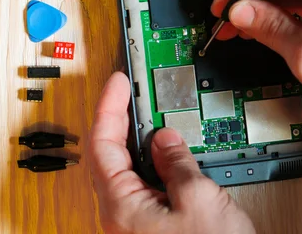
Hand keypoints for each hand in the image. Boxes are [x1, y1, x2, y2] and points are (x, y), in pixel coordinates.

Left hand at [88, 72, 254, 233]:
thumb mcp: (199, 199)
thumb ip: (177, 162)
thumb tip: (165, 139)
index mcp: (122, 206)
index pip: (102, 144)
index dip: (109, 107)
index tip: (119, 83)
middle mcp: (120, 216)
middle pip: (108, 156)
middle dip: (119, 121)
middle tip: (131, 95)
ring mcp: (134, 223)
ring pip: (126, 171)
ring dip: (138, 142)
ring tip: (150, 117)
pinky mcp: (150, 228)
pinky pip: (142, 186)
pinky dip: (152, 163)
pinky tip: (168, 154)